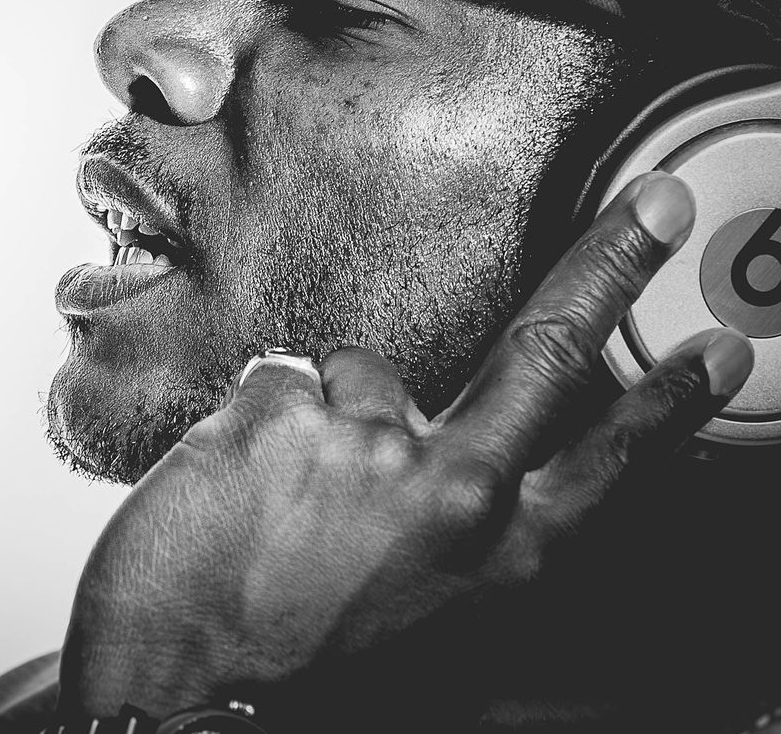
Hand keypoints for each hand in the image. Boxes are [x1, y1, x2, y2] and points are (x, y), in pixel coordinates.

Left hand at [58, 171, 755, 726]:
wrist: (175, 692)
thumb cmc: (295, 670)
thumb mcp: (428, 632)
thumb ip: (475, 556)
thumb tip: (510, 505)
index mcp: (498, 556)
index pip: (610, 462)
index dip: (668, 401)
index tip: (715, 349)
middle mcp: (452, 492)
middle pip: (548, 350)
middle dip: (612, 264)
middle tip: (657, 206)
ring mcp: (368, 442)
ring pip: (360, 372)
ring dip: (326, 417)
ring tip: (284, 499)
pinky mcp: (283, 409)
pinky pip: (279, 380)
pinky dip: (256, 422)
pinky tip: (236, 486)